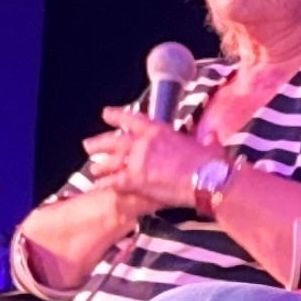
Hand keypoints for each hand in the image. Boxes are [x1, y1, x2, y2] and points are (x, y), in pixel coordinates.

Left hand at [92, 106, 220, 210]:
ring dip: (101, 165)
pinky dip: (104, 184)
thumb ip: (207, 140)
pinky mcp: (136, 180)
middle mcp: (144, 143)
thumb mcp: (209, 145)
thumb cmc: (211, 163)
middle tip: (88, 145)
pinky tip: (97, 186)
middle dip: (99, 143)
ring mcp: (138, 161)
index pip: (132, 119)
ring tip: (93, 168)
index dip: (116, 115)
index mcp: (160, 130)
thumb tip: (213, 137)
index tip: (105, 114)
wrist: (208, 179)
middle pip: (114, 141)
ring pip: (111, 161)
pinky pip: (114, 181)